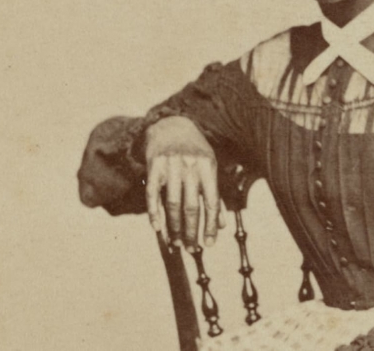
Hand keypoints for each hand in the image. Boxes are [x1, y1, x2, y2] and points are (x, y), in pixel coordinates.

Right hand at [144, 116, 225, 251]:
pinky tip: (157, 228)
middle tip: (191, 249)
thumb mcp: (210, 167)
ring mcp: (170, 165)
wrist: (171, 126)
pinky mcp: (153, 166)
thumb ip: (215, 195)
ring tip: (176, 243)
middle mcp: (190, 166)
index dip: (210, 226)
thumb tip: (221, 225)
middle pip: (191, 206)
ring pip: (171, 204)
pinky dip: (154, 213)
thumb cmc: (195, 151)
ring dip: (174, 227)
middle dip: (192, 231)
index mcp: (208, 167)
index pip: (211, 202)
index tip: (209, 244)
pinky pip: (152, 194)